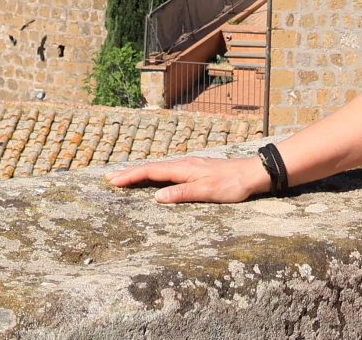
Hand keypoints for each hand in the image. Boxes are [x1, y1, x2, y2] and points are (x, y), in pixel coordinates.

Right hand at [105, 153, 271, 204]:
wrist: (252, 173)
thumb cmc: (232, 185)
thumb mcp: (206, 192)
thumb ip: (181, 194)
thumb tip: (156, 198)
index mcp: (183, 169)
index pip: (151, 172)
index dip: (131, 176)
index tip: (113, 181)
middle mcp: (184, 164)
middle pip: (151, 168)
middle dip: (130, 173)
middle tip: (109, 178)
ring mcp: (189, 166)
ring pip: (159, 168)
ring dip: (140, 173)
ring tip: (125, 177)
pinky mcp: (195, 170)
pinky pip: (168, 171)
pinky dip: (154, 174)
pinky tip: (153, 178)